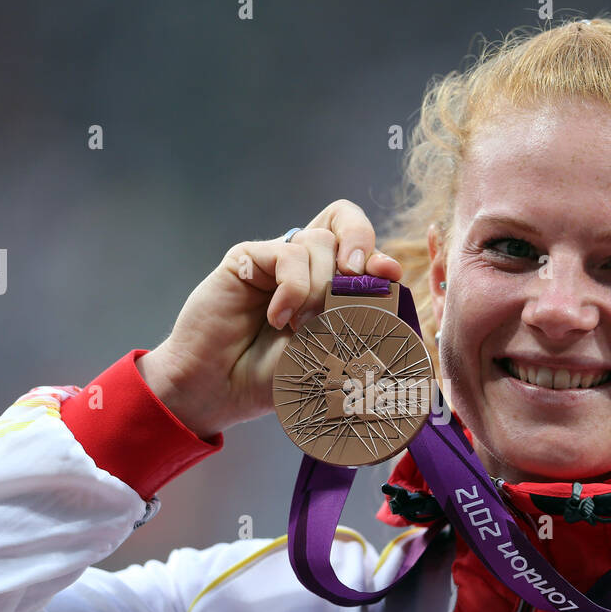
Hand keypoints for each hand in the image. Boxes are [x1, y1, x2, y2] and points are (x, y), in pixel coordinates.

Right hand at [137, 200, 402, 439]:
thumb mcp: (327, 353)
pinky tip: (280, 319)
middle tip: (354, 278)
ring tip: (301, 327)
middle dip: (360, 245)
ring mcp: (276, 260)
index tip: (388, 276)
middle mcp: (305, 266)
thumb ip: (359, 316)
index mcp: (330, 285)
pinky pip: (288, 255)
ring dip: (320, 286)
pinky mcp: (249, 259)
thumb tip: (391, 276)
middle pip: (345, 221)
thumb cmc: (271, 378)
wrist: (219, 390)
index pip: (364, 249)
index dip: (378, 254)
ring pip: (319, 241)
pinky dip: (293, 289)